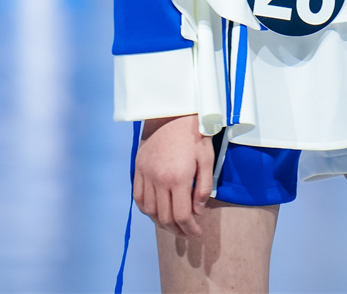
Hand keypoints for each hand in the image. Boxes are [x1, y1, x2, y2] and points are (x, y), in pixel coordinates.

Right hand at [133, 115, 213, 237]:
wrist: (174, 113)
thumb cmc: (195, 136)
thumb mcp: (207, 159)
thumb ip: (204, 188)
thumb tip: (197, 211)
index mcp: (178, 177)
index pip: (181, 215)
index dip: (190, 229)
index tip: (196, 233)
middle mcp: (159, 178)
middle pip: (164, 217)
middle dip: (177, 230)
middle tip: (186, 232)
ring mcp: (146, 173)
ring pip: (149, 210)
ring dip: (161, 223)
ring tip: (172, 225)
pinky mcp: (139, 167)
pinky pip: (138, 196)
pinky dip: (146, 209)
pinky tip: (156, 212)